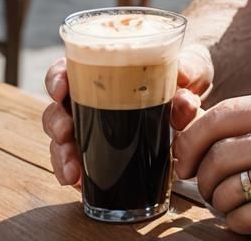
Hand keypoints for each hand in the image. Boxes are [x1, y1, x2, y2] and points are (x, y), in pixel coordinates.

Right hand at [42, 43, 213, 185]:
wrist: (194, 94)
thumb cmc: (185, 71)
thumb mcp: (191, 66)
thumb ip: (189, 75)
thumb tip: (184, 100)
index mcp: (103, 68)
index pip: (67, 69)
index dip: (56, 79)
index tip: (60, 90)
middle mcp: (90, 97)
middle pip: (57, 108)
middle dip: (56, 123)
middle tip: (67, 133)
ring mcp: (92, 126)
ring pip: (61, 139)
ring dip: (61, 155)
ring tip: (72, 170)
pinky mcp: (99, 150)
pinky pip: (77, 162)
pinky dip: (73, 172)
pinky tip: (78, 183)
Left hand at [173, 92, 250, 239]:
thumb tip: (203, 137)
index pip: (218, 115)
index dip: (190, 141)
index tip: (184, 161)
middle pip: (213, 155)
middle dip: (202, 180)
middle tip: (211, 191)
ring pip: (221, 190)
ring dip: (223, 206)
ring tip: (244, 206)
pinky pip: (240, 219)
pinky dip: (243, 226)